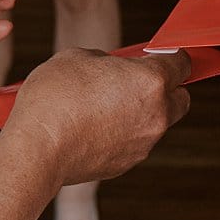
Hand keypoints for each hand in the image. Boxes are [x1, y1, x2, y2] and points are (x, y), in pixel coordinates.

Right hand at [6, 47, 190, 187]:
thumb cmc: (54, 99)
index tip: (161, 56)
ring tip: (107, 105)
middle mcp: (156, 114)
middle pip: (180, 98)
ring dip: (142, 112)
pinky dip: (123, 134)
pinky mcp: (127, 164)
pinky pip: (135, 142)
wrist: (37, 149)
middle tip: (138, 80)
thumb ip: (106, 61)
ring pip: (157, 123)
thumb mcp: (78, 57)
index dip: (171, 57)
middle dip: (166, 88)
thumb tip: (111, 69)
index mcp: (150, 81)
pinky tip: (95, 127)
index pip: (181, 64)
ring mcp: (143, 143)